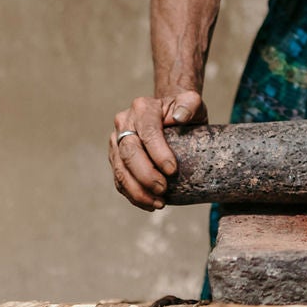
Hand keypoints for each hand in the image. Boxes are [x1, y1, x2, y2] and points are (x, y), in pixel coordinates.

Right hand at [111, 90, 205, 210]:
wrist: (169, 114)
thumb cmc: (182, 111)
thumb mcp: (191, 102)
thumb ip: (190, 104)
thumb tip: (179, 117)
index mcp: (142, 108)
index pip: (147, 132)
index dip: (158, 153)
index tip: (172, 170)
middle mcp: (124, 123)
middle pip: (129, 153)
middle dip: (146, 175)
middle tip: (164, 190)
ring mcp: (116, 141)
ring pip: (120, 170)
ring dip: (138, 190)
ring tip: (158, 203)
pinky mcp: (115, 158)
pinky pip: (120, 180)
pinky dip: (133, 195)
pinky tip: (150, 204)